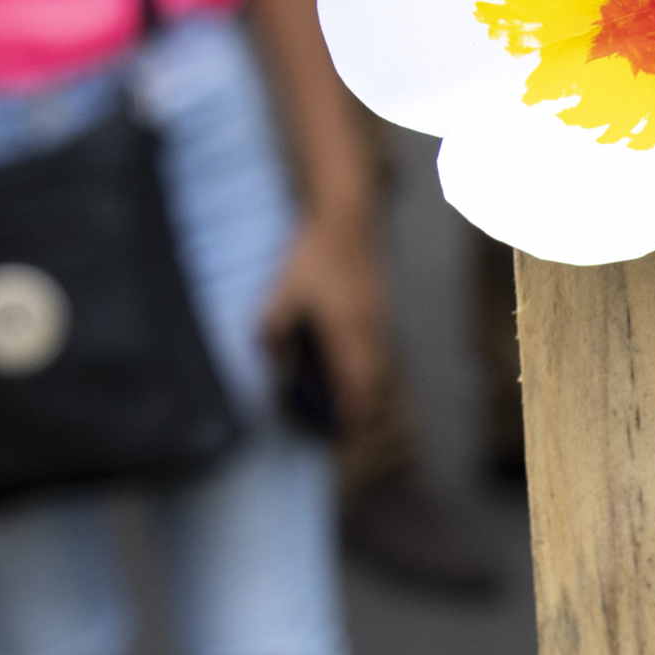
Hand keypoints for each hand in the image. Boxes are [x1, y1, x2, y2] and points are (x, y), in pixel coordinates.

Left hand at [254, 210, 393, 430]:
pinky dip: (374, 371)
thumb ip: (274, 326)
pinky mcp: (380, 312)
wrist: (348, 220)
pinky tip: (358, 372)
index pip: (358, 386)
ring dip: (372, 392)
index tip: (345, 435)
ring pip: (384, 369)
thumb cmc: (315, 254)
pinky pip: (384, 352)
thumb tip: (270, 359)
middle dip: (367, 411)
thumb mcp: (285, 289)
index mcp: (347, 331)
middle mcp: (370, 332)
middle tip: (350, 431)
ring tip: (356, 410)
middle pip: (377, 385)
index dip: (354, 414)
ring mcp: (379, 321)